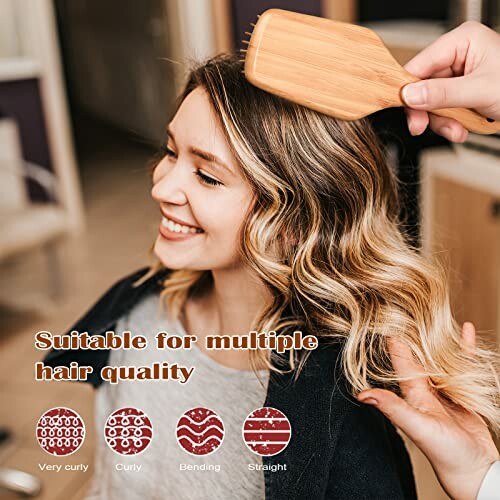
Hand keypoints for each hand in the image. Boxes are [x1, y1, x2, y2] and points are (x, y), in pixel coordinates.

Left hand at [357, 322, 498, 499]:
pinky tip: (464, 330)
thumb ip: (392, 408)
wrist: (474, 469)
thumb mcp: (416, 427)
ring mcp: (444, 388)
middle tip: (407, 306)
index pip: (400, 358)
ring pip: (438, 356)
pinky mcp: (463, 391)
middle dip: (412, 332)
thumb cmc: (444, 452)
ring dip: (436, 337)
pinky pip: (463, 363)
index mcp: (412, 391)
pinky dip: (463, 347)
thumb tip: (361, 395)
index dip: (393, 337)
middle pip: (418, 353)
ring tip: (432, 313)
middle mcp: (424, 387)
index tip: (385, 314)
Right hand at [401, 21, 499, 141]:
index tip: (406, 109)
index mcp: (462, 42)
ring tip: (457, 130)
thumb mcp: (480, 91)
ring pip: (430, 102)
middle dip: (428, 111)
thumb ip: (442, 93)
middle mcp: (458, 56)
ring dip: (441, 122)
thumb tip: (410, 95)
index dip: (409, 89)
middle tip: (423, 127)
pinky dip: (450, 124)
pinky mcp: (460, 93)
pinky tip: (462, 129)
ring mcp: (458, 76)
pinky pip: (442, 110)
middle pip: (422, 86)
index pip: (420, 64)